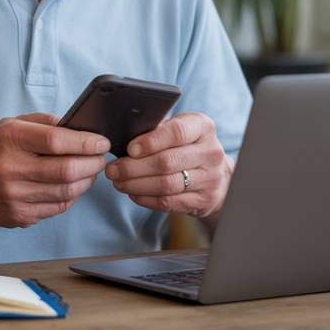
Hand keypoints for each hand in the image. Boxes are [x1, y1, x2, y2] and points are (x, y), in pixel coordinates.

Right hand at [0, 114, 108, 228]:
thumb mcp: (8, 125)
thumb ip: (43, 123)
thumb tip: (78, 128)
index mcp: (10, 140)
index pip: (57, 141)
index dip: (85, 143)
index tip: (101, 142)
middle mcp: (11, 169)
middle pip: (66, 170)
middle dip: (92, 163)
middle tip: (100, 157)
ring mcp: (15, 196)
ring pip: (66, 192)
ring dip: (86, 181)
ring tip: (90, 170)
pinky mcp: (20, 216)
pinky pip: (57, 207)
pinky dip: (72, 196)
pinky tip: (74, 185)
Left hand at [105, 112, 232, 217]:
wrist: (217, 174)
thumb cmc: (188, 146)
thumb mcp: (180, 129)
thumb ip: (158, 130)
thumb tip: (124, 137)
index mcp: (203, 127)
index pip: (177, 132)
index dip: (151, 141)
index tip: (130, 149)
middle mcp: (210, 152)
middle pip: (167, 162)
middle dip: (134, 167)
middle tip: (113, 169)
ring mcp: (210, 178)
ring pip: (166, 185)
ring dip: (136, 185)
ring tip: (118, 182)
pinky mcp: (203, 200)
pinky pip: (169, 202)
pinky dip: (146, 198)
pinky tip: (133, 193)